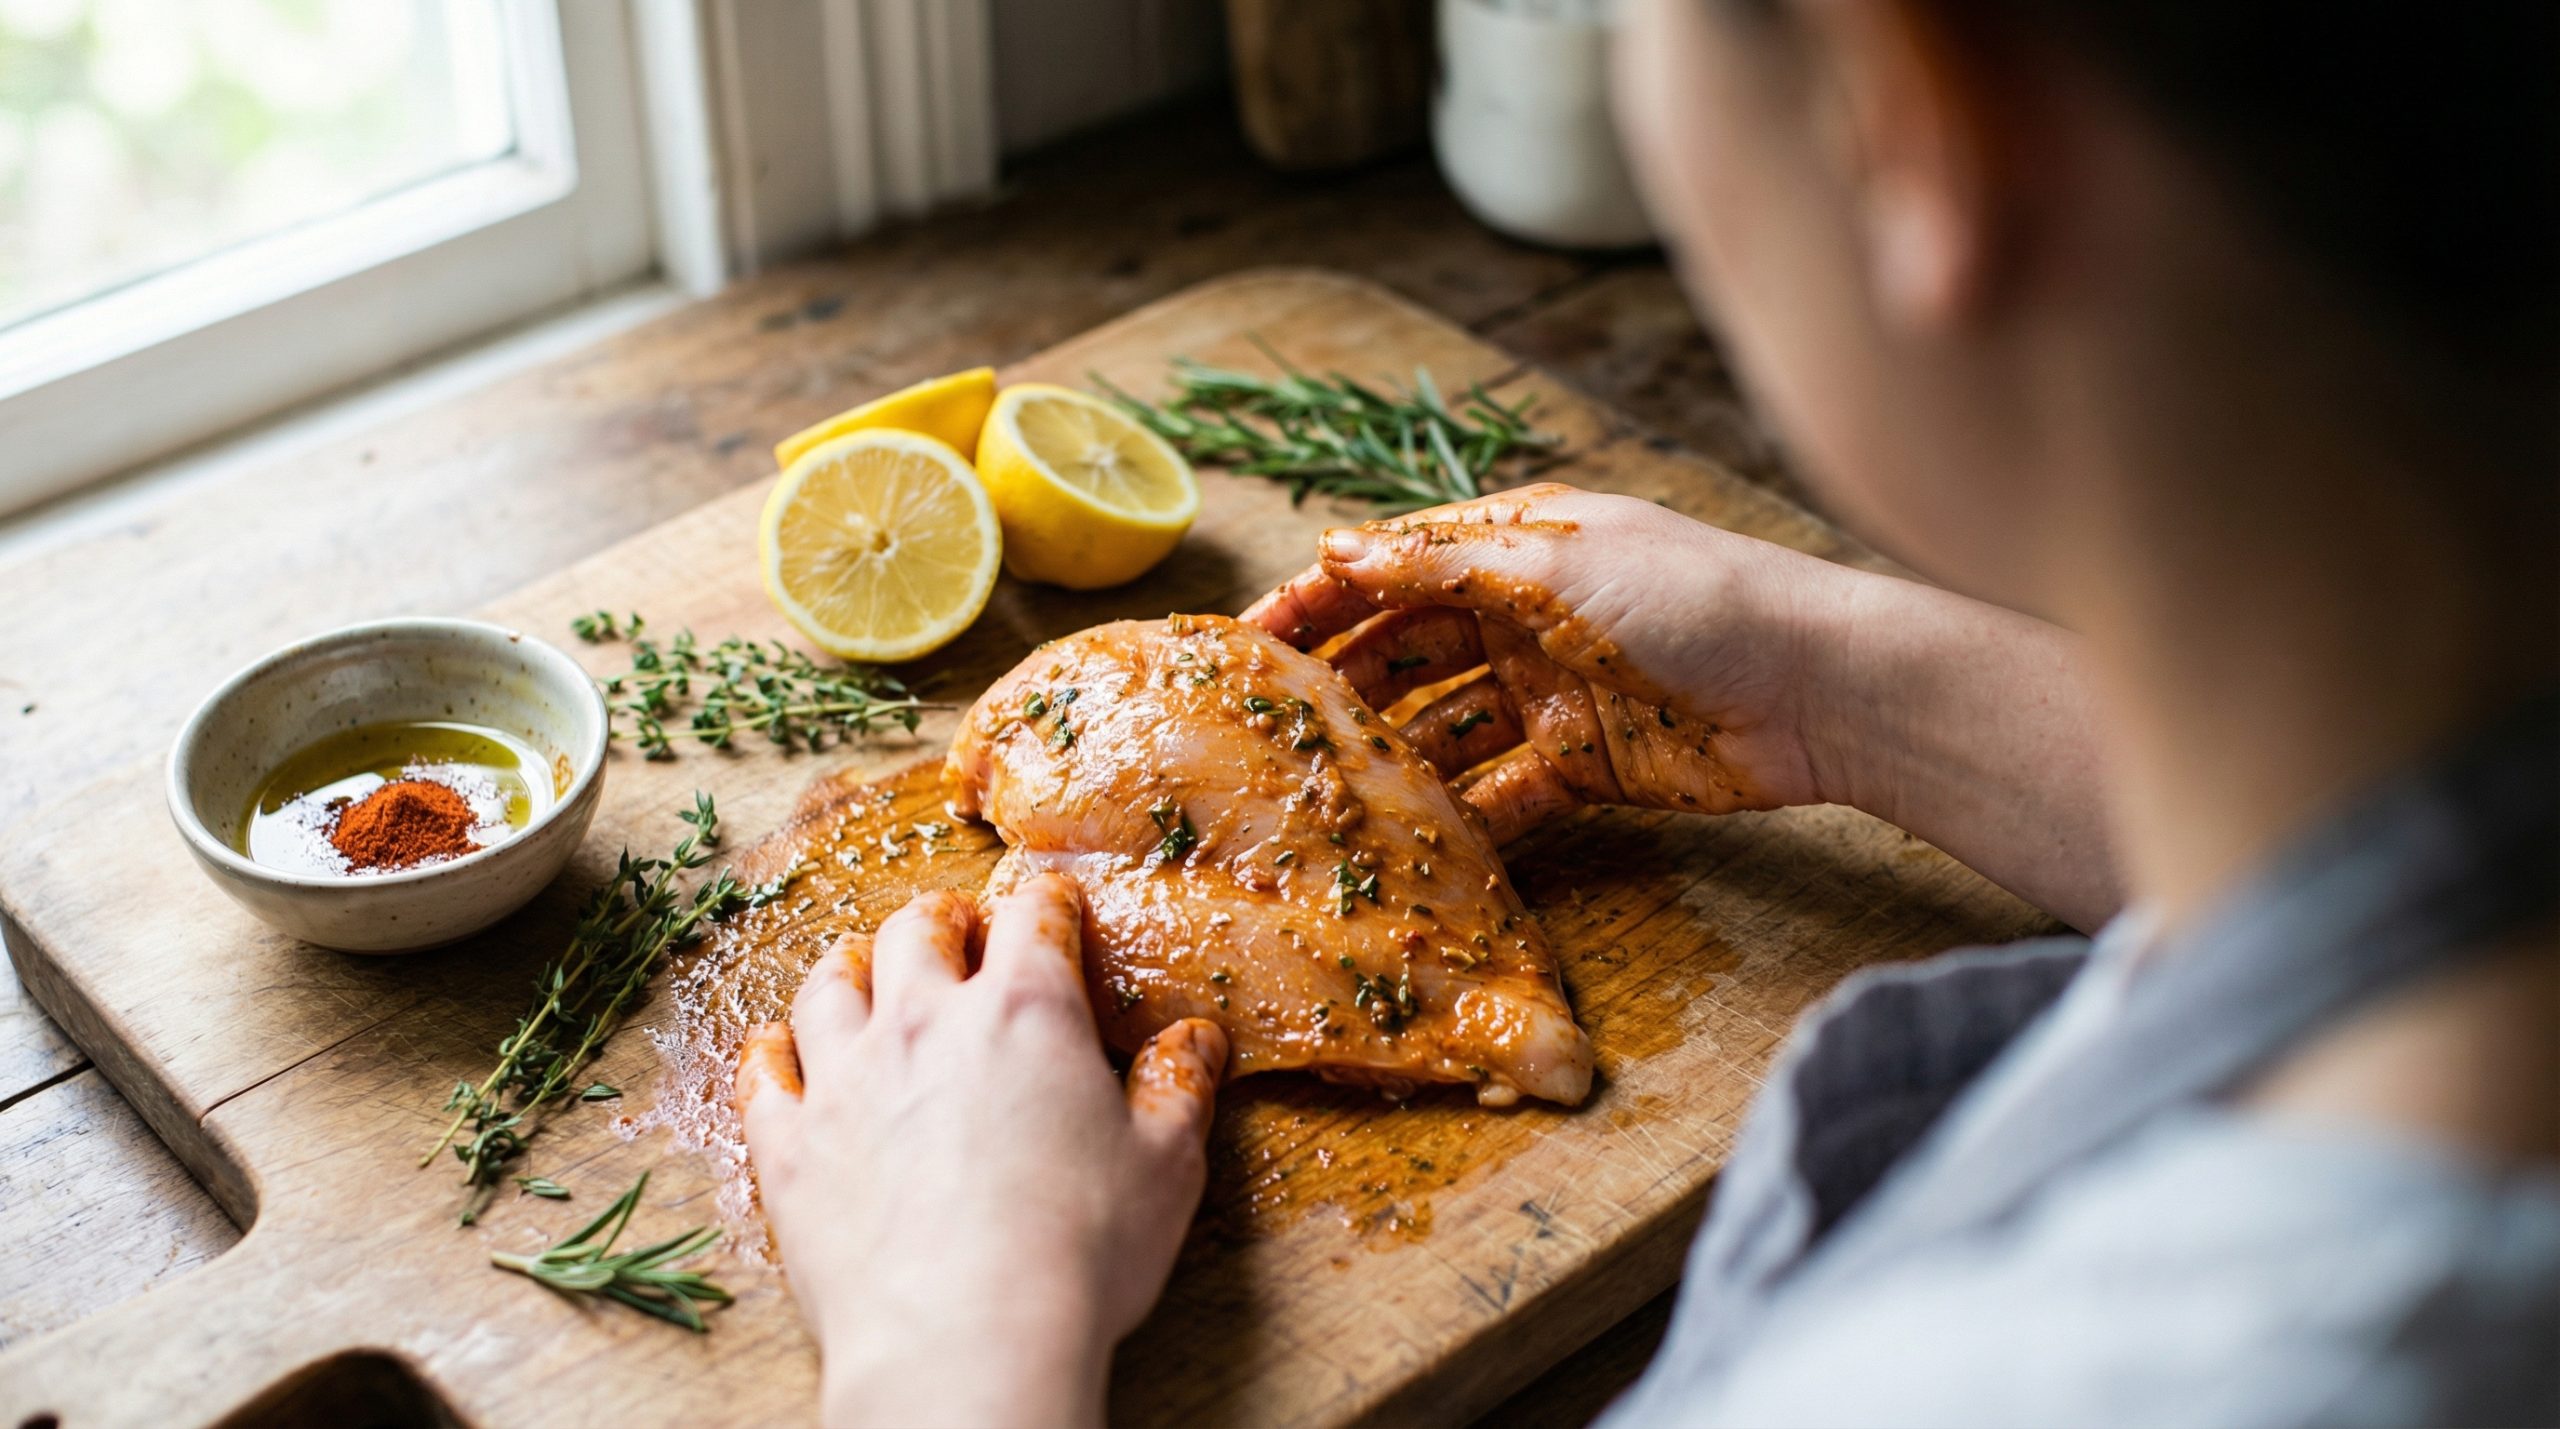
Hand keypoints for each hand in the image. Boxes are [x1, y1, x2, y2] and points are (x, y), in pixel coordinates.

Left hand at [736, 875, 1227, 1428]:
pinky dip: (771, 1052)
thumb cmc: (1077, 1256)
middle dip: (942, 920)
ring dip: (850, 966)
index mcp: (1027, 1012)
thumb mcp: (1165, 1168)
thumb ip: (1178, 1090)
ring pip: (828, 986)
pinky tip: (777, 1047)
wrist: (964, 1342)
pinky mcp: (789, 1146)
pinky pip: (763, 1074)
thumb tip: (1196, 1040)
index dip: (1047, 906)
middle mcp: (925, 1022)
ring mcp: (844, 1080)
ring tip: (862, 967)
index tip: (1053, 909)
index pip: (1033, 919)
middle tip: (956, 929)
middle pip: (916, 931)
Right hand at [1242, 483, 1854, 841]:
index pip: (1395, 566)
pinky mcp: (1584, 765)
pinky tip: (1409, 844)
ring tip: (1321, 797)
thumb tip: (1333, 546)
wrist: (1819, 688)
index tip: (1247, 642)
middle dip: (1342, 687)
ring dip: (1393, 760)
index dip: (1320, 598)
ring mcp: (1553, 692)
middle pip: (1409, 651)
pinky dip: (1462, 818)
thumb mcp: (1555, 566)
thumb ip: (1439, 564)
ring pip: (1447, 728)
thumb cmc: (1696, 598)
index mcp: (1518, 543)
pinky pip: (1503, 793)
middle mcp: (1527, 613)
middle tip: (1267, 733)